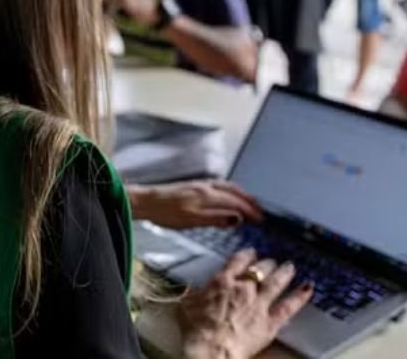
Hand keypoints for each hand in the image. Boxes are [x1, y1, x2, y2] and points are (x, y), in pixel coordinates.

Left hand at [132, 181, 262, 228]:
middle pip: (234, 191)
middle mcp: (206, 186)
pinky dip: (230, 191)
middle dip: (249, 201)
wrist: (146, 201)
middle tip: (260, 211)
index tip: (260, 219)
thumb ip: (216, 219)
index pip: (236, 202)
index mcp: (208, 195)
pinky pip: (219, 185)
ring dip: (241, 194)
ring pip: (227, 186)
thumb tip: (238, 219)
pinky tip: (228, 196)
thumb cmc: (166, 213)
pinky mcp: (194, 185)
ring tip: (249, 203)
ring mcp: (200, 184)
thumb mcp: (192, 221)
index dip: (250, 210)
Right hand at [180, 250, 312, 358]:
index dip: (245, 255)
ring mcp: (259, 305)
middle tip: (270, 260)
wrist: (211, 349)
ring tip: (290, 266)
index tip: (250, 252)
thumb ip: (190, 294)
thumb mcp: (185, 306)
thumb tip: (187, 290)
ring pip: (276, 283)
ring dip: (284, 273)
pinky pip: (288, 307)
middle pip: (259, 270)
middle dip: (266, 264)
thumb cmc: (196, 330)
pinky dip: (299, 297)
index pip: (237, 262)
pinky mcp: (269, 323)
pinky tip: (308, 288)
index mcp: (222, 282)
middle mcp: (244, 289)